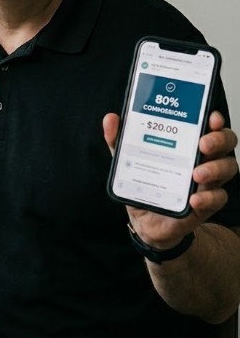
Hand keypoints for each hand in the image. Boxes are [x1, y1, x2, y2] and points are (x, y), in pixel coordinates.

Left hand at [103, 111, 238, 248]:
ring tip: (196, 174)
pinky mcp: (206, 204)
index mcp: (186, 144)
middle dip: (218, 140)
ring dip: (215, 169)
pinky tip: (194, 199)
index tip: (210, 117)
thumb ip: (118, 140)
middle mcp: (202, 159)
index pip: (207, 126)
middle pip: (225, 144)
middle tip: (203, 144)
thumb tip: (110, 119)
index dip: (213, 120)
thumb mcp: (128, 160)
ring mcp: (207, 181)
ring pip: (228, 169)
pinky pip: (218, 198)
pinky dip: (208, 198)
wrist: (144, 220)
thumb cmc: (144, 183)